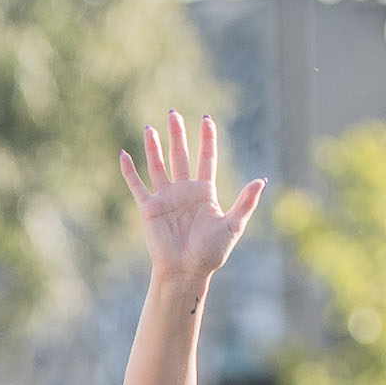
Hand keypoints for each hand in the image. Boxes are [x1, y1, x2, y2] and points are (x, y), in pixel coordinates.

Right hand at [119, 112, 264, 285]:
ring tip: (150, 127)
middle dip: (177, 135)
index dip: (207, 138)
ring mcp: (166, 199)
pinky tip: (123, 154)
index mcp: (204, 193)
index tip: (206, 118)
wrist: (187, 272)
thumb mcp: (233, 226)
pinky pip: (137, 186)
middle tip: (173, 113)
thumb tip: (262, 180)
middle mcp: (184, 192)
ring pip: (158, 166)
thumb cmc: (211, 253)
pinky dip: (129, 171)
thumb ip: (246, 202)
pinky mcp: (149, 209)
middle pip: (180, 156)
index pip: (206, 158)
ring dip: (153, 147)